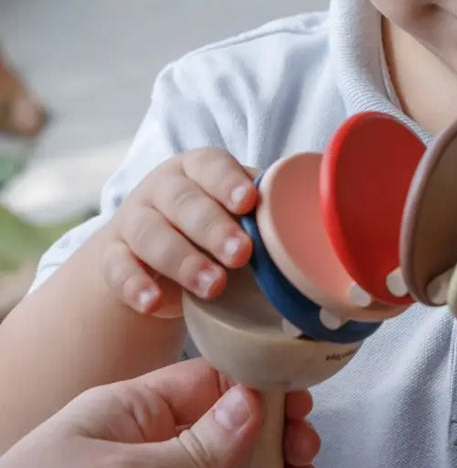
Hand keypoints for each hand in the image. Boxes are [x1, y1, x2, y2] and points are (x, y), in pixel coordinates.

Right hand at [101, 148, 258, 316]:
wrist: (150, 255)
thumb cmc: (215, 225)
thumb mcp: (240, 213)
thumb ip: (272, 210)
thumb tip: (333, 214)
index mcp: (199, 169)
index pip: (211, 166)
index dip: (228, 182)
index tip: (248, 202)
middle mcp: (163, 190)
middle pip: (183, 202)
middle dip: (213, 227)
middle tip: (241, 253)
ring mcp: (134, 221)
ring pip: (150, 234)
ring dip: (183, 260)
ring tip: (213, 285)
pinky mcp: (113, 257)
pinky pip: (117, 268)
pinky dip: (134, 285)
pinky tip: (153, 302)